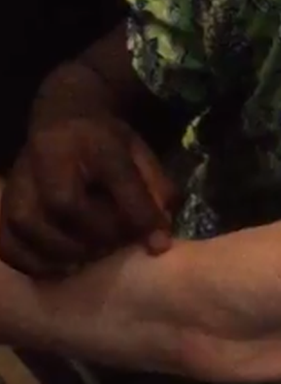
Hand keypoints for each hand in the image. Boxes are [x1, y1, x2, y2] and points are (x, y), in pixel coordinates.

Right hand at [0, 116, 175, 277]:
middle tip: (115, 247)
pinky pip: (4, 237)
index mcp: (94, 140)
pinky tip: (56, 268)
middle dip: (96, 235)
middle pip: (63, 203)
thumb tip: (159, 240)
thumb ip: (156, 191)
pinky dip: (28, 260)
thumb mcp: (141, 156)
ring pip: (26, 223)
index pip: (117, 178)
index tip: (157, 242)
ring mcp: (19, 178)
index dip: (138, 214)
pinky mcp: (3, 199)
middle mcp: (49, 156)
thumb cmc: (108, 144)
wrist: (65, 119)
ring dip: (61, 252)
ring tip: (87, 260)